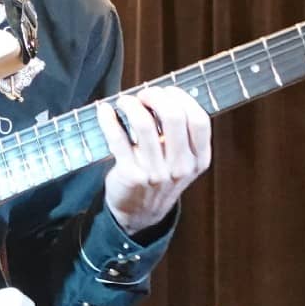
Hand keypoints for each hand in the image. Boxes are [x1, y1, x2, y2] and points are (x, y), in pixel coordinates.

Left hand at [94, 86, 212, 235]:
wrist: (139, 213)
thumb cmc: (160, 176)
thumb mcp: (183, 162)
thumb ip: (182, 134)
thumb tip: (164, 94)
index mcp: (198, 160)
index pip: (199, 120)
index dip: (182, 98)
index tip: (168, 91)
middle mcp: (180, 167)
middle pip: (174, 116)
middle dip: (156, 96)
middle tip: (144, 95)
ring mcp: (155, 172)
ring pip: (144, 124)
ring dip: (131, 104)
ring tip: (125, 102)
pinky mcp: (130, 174)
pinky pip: (117, 138)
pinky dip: (108, 119)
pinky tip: (105, 111)